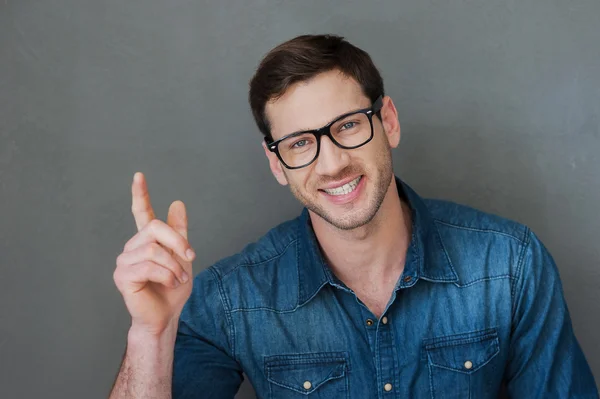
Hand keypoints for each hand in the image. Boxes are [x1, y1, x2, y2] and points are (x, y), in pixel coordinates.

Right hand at [113, 172, 194, 336]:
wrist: (166, 316)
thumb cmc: (172, 290)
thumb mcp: (182, 257)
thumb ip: (179, 232)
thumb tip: (177, 203)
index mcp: (146, 241)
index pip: (141, 213)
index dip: (141, 194)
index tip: (139, 175)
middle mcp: (133, 247)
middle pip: (155, 228)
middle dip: (178, 242)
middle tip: (190, 257)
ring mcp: (125, 261)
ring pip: (154, 250)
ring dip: (174, 266)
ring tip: (179, 278)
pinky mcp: (123, 276)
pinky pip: (149, 267)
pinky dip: (167, 276)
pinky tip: (169, 283)